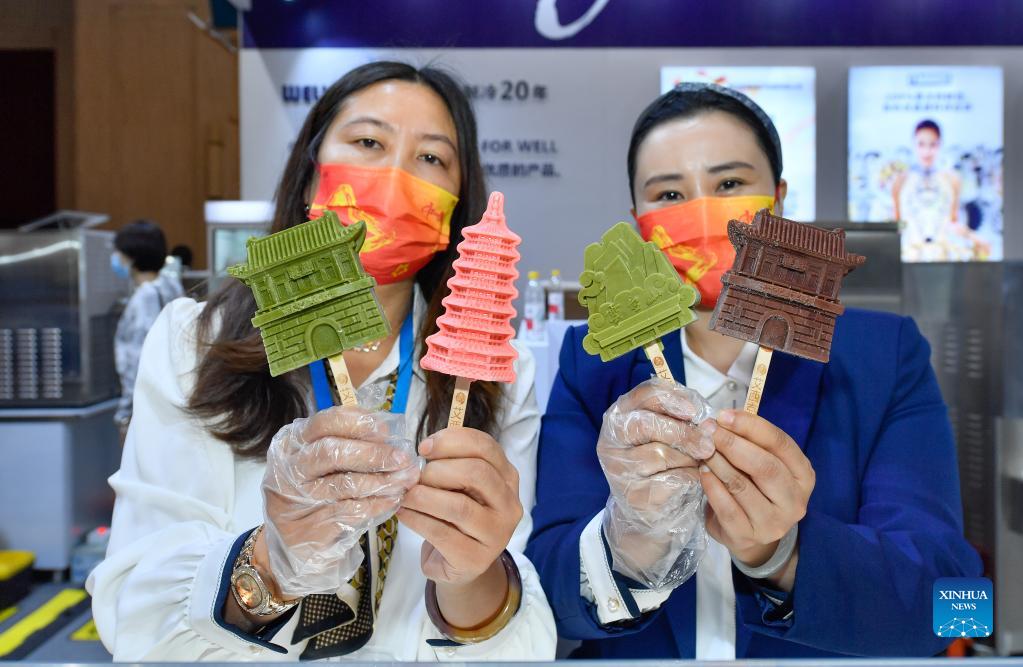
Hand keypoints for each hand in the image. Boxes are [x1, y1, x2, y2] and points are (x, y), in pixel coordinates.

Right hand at [261, 406, 419, 597]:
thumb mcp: (322, 463)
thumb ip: (348, 443)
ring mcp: (297, 500)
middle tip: (402, 458)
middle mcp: (289, 469)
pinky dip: (377, 504)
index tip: (385, 430)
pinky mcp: (310, 527)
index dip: (357, 423)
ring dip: (381, 481)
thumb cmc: (316, 492)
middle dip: (373, 454)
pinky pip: (351, 511)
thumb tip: (388, 433)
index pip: (323, 423)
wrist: (295, 543)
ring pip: (344, 484)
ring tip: (404, 480)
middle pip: (332, 453)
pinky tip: (393, 500)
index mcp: (291, 444)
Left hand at [397, 427, 521, 585]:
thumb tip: (425, 450)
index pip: (485, 447)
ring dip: (423, 497)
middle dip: (438, 471)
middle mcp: (509, 504)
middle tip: (416, 478)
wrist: (460, 565)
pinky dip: (416, 519)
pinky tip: (404, 513)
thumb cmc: (457, 516)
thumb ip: (452, 465)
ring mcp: (496, 534)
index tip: (424, 447)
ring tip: (405, 495)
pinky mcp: (475, 558)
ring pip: (459, 506)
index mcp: (507, 477)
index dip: (452, 441)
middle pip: (476, 473)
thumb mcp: (461, 486)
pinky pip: (442, 533)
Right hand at [596, 378, 715, 588]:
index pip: (643, 395)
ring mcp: (620, 470)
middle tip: (708, 444)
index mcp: (618, 418)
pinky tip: (694, 482)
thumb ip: (676, 419)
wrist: (646, 516)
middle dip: (684, 433)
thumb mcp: (661, 437)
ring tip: (699, 464)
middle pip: (648, 425)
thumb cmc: (658, 467)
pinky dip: (690, 480)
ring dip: (689, 459)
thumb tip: (707, 420)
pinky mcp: (635, 496)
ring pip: (662, 455)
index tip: (695, 412)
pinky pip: (672, 481)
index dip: (672, 399)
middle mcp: (611, 442)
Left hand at [700, 409, 814, 582]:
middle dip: (732, 444)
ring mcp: (774, 522)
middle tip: (708, 431)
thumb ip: (750, 442)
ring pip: (742, 486)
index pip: (781, 443)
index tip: (723, 416)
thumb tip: (722, 419)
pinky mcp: (749, 536)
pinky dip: (712, 486)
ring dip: (717, 463)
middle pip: (764, 466)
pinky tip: (703, 472)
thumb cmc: (756, 489)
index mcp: (803, 475)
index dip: (751, 426)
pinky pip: (727, 507)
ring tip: (702, 449)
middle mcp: (795, 500)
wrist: (750, 536)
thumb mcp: (761, 463)